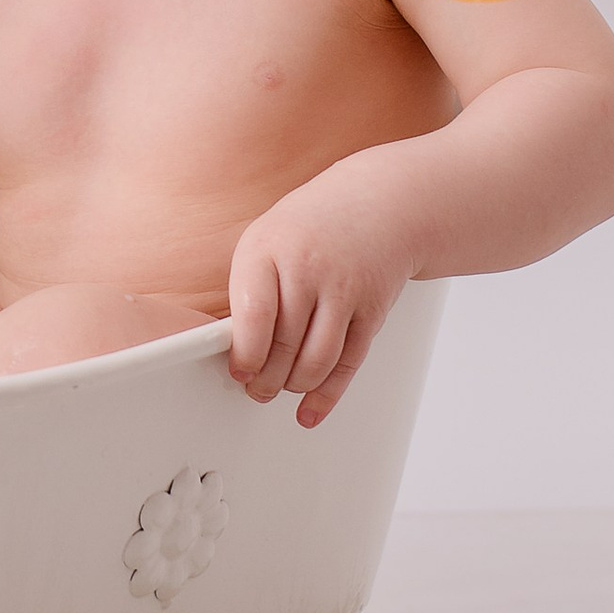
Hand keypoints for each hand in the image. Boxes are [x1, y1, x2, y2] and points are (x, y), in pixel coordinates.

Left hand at [226, 179, 411, 429]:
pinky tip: (310, 408)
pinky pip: (349, 362)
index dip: (245, 355)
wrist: (379, 204)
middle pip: (285, 346)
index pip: (253, 316)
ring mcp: (345, 289)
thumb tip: (234, 349)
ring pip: (317, 361)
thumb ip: (249, 289)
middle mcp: (309, 269)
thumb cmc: (310, 227)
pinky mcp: (373, 309)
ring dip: (294, 386)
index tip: (239, 372)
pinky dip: (327, 394)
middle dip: (266, 380)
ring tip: (280, 388)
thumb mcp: (266, 240)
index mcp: (269, 249)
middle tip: (256, 389)